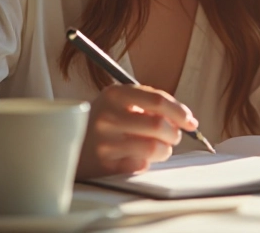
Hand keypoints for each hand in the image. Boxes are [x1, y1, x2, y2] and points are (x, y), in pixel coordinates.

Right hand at [75, 84, 197, 177]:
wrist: (68, 142)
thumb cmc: (106, 120)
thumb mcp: (122, 101)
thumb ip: (152, 104)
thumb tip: (188, 120)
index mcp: (114, 94)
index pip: (157, 100)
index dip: (180, 112)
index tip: (191, 121)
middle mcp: (107, 116)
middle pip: (158, 126)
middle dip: (174, 133)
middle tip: (173, 136)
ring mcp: (104, 142)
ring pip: (154, 148)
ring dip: (164, 150)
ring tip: (158, 148)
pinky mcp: (104, 165)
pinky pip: (141, 165)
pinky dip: (147, 162)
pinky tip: (137, 157)